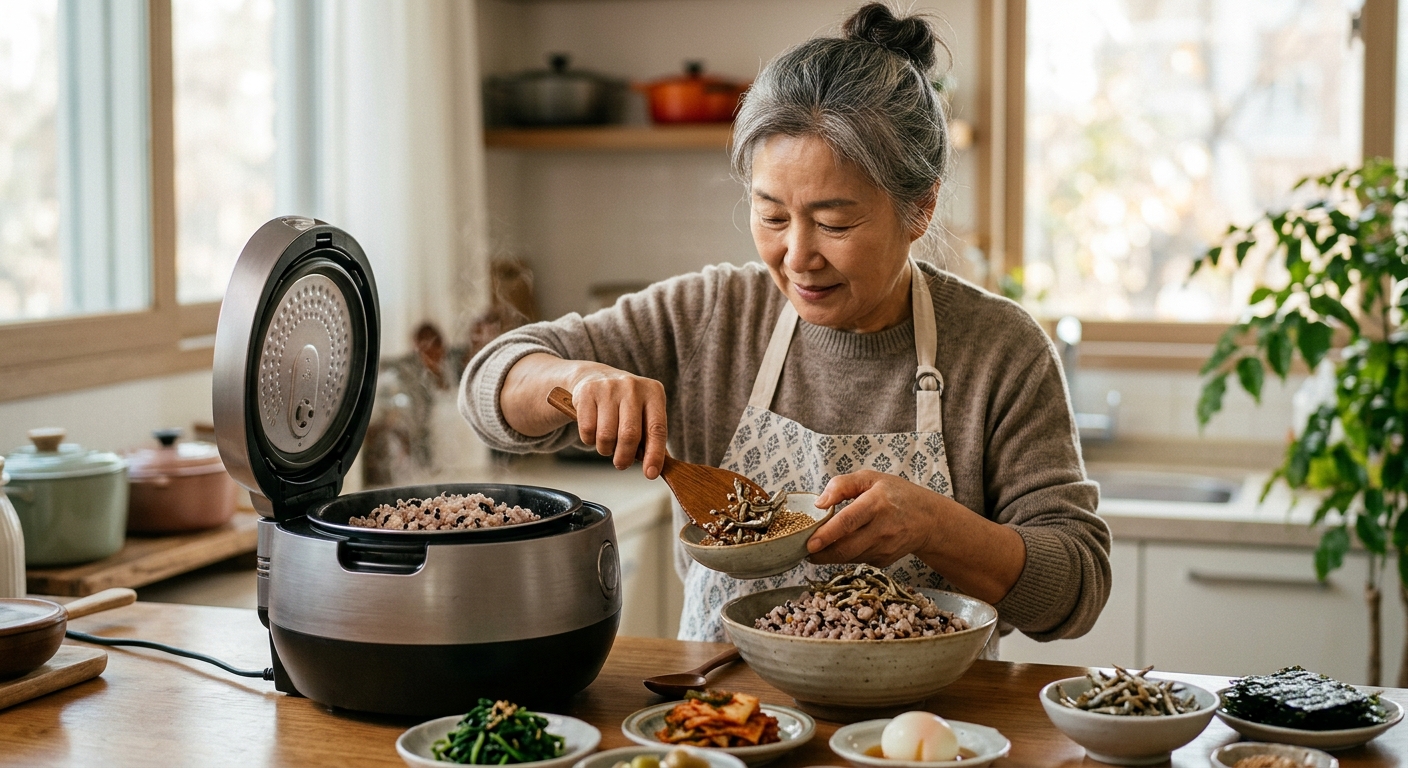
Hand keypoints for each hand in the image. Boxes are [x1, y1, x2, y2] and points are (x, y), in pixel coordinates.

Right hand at [569, 366, 668, 478]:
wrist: (596, 377)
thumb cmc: (626, 405)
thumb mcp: (644, 414)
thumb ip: (652, 439)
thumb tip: (655, 468)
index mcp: (654, 392)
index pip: (657, 429)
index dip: (654, 455)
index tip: (650, 474)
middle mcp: (633, 386)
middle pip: (630, 435)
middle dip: (624, 457)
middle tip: (621, 464)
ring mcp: (608, 387)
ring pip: (606, 436)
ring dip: (606, 449)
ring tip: (608, 444)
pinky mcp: (587, 392)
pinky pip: (587, 431)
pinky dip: (590, 440)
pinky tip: (594, 431)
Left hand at [805, 470, 944, 566]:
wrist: (928, 519)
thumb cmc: (896, 495)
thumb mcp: (870, 478)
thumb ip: (841, 485)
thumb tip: (819, 503)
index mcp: (877, 503)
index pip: (849, 521)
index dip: (828, 534)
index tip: (809, 543)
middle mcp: (882, 529)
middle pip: (846, 548)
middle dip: (821, 553)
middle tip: (803, 549)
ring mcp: (884, 548)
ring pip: (849, 557)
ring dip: (829, 555)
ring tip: (818, 546)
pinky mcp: (883, 561)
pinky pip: (857, 560)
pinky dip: (845, 555)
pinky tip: (842, 544)